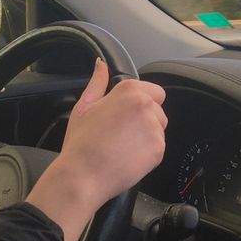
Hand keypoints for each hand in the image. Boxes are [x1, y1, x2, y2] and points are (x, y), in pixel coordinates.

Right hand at [27, 60, 166, 240]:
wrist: (83, 175)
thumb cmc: (81, 142)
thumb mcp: (84, 107)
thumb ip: (98, 83)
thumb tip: (101, 65)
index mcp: (129, 91)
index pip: (154, 91)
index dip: (140, 103)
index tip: (126, 116)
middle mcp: (145, 105)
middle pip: (158, 109)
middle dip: (145, 119)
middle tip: (121, 133)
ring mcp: (154, 127)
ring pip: (159, 128)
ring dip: (147, 136)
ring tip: (123, 146)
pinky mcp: (159, 148)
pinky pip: (158, 147)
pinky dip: (148, 153)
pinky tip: (128, 157)